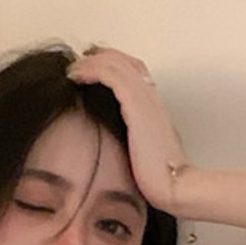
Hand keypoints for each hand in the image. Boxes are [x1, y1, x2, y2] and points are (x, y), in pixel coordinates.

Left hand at [67, 45, 189, 213]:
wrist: (174, 186)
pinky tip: (75, 76)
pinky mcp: (135, 103)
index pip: (132, 71)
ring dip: (89, 62)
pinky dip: (90, 70)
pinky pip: (109, 74)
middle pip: (122, 61)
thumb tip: (113, 144)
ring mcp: (144, 97)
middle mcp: (150, 96)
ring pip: (114, 62)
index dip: (109, 65)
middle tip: (76, 66)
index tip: (88, 71)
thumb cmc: (159, 178)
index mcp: (153, 106)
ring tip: (71, 70)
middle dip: (96, 58)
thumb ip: (131, 140)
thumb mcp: (143, 153)